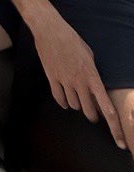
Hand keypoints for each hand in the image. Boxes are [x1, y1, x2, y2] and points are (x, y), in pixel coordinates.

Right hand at [32, 10, 126, 149]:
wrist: (49, 30)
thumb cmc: (72, 40)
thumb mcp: (89, 56)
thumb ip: (93, 75)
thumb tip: (95, 89)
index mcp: (92, 76)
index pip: (107, 108)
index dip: (115, 128)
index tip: (121, 142)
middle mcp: (79, 82)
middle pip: (89, 111)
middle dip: (93, 115)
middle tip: (94, 113)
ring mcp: (64, 81)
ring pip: (74, 106)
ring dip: (78, 105)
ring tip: (78, 96)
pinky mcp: (52, 79)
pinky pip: (59, 99)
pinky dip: (64, 102)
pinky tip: (66, 99)